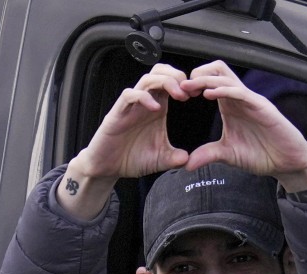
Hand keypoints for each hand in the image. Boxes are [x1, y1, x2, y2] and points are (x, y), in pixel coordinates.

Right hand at [75, 63, 192, 179]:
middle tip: (189, 91)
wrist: (107, 168)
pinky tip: (155, 108)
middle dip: (177, 76)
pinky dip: (143, 97)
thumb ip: (175, 158)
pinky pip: (129, 95)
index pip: (170, 81)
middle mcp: (144, 103)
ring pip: (146, 79)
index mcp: (157, 108)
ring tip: (179, 95)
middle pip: (159, 73)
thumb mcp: (160, 160)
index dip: (186, 83)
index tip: (198, 94)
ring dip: (165, 82)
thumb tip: (188, 159)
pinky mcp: (117, 113)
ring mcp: (130, 106)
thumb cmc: (131, 159)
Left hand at [180, 61, 306, 191]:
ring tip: (189, 87)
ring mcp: (251, 101)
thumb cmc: (262, 154)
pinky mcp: (262, 107)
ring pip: (227, 76)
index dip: (192, 84)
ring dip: (206, 79)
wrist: (287, 163)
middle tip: (182, 88)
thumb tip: (187, 164)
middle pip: (217, 70)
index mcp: (230, 106)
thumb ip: (208, 155)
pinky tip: (210, 95)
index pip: (209, 82)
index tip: (178, 94)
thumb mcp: (228, 155)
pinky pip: (241, 92)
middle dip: (197, 74)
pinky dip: (224, 90)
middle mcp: (239, 99)